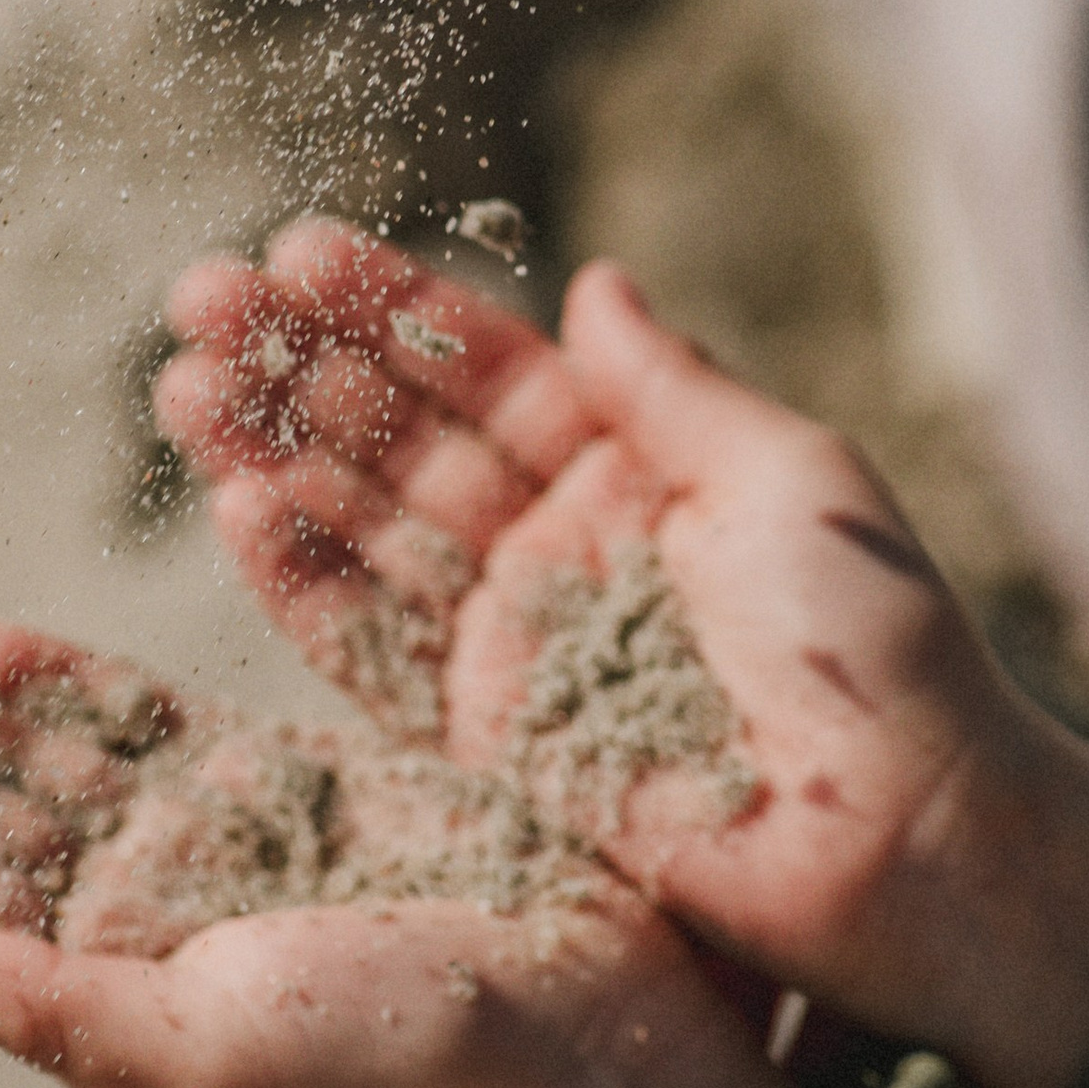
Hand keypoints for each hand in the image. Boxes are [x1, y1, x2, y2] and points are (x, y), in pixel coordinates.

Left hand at [0, 610, 802, 1087]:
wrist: (586, 1046)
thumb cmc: (399, 1074)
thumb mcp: (204, 1059)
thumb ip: (52, 1014)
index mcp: (95, 997)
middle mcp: (135, 928)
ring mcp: (213, 856)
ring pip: (37, 759)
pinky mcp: (299, 796)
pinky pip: (153, 728)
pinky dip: (69, 689)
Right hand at [163, 223, 1088, 1087]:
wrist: (904, 838)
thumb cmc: (876, 650)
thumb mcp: (790, 481)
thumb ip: (673, 389)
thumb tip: (596, 278)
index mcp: (646, 475)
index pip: (497, 371)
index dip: (397, 311)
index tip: (298, 249)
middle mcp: (569, 551)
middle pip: (408, 440)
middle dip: (302, 369)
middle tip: (198, 300)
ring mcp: (521, 648)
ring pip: (370, 531)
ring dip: (273, 459)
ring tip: (184, 385)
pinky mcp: (489, 744)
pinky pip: (376, 651)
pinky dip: (306, 585)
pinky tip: (238, 507)